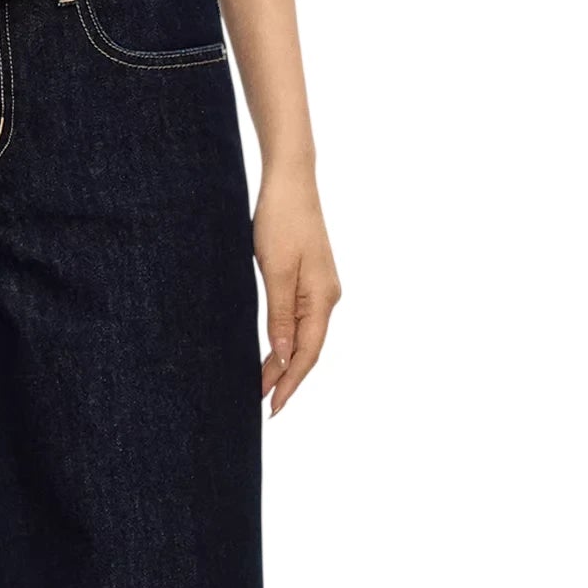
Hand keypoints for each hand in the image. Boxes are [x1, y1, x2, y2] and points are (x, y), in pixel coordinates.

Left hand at [253, 168, 341, 413]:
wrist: (290, 181)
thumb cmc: (281, 220)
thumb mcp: (277, 271)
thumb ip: (281, 316)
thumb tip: (284, 357)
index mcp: (322, 298)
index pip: (307, 353)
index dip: (290, 383)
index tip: (273, 406)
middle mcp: (326, 297)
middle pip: (307, 350)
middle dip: (285, 378)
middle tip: (262, 404)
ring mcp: (319, 289)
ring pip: (302, 337)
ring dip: (283, 362)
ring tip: (261, 385)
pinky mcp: (308, 280)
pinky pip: (298, 320)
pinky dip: (284, 340)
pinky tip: (272, 352)